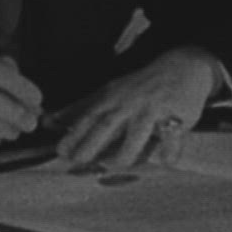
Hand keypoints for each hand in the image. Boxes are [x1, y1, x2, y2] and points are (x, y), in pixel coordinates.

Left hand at [56, 47, 218, 168]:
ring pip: (138, 131)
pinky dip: (170, 150)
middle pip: (107, 124)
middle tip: (79, 161)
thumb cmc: (140, 85)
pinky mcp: (178, 115)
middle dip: (91, 143)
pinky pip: (173, 136)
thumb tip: (49, 121)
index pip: (88, 118)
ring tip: (117, 165)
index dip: (73, 135)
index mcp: (112, 99)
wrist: (182, 65)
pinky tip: (167, 162)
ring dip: (127, 150)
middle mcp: (130, 103)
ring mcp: (153, 109)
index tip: (60, 152)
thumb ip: (81, 108)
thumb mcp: (109, 92)